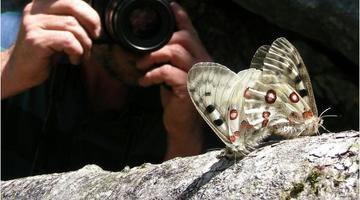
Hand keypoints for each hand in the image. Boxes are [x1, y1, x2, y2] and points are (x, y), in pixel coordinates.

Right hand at [1, 0, 99, 97]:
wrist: (20, 71)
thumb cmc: (45, 52)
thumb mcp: (59, 31)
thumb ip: (72, 21)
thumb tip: (96, 22)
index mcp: (42, 4)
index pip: (72, 0)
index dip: (90, 13)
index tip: (95, 30)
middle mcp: (35, 10)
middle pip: (73, 6)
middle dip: (91, 24)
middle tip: (94, 39)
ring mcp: (33, 24)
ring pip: (73, 26)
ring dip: (85, 44)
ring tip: (82, 55)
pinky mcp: (36, 40)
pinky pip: (68, 40)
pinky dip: (77, 51)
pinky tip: (74, 59)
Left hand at [137, 2, 211, 158]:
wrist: (183, 126)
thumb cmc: (178, 100)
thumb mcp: (173, 76)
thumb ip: (169, 61)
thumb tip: (147, 48)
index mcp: (200, 58)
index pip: (192, 33)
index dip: (182, 18)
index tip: (170, 6)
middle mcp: (203, 64)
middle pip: (183, 38)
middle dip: (159, 43)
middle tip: (142, 55)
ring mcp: (198, 76)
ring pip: (175, 51)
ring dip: (152, 57)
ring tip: (141, 67)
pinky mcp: (188, 88)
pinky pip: (168, 72)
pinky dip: (152, 74)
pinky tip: (145, 81)